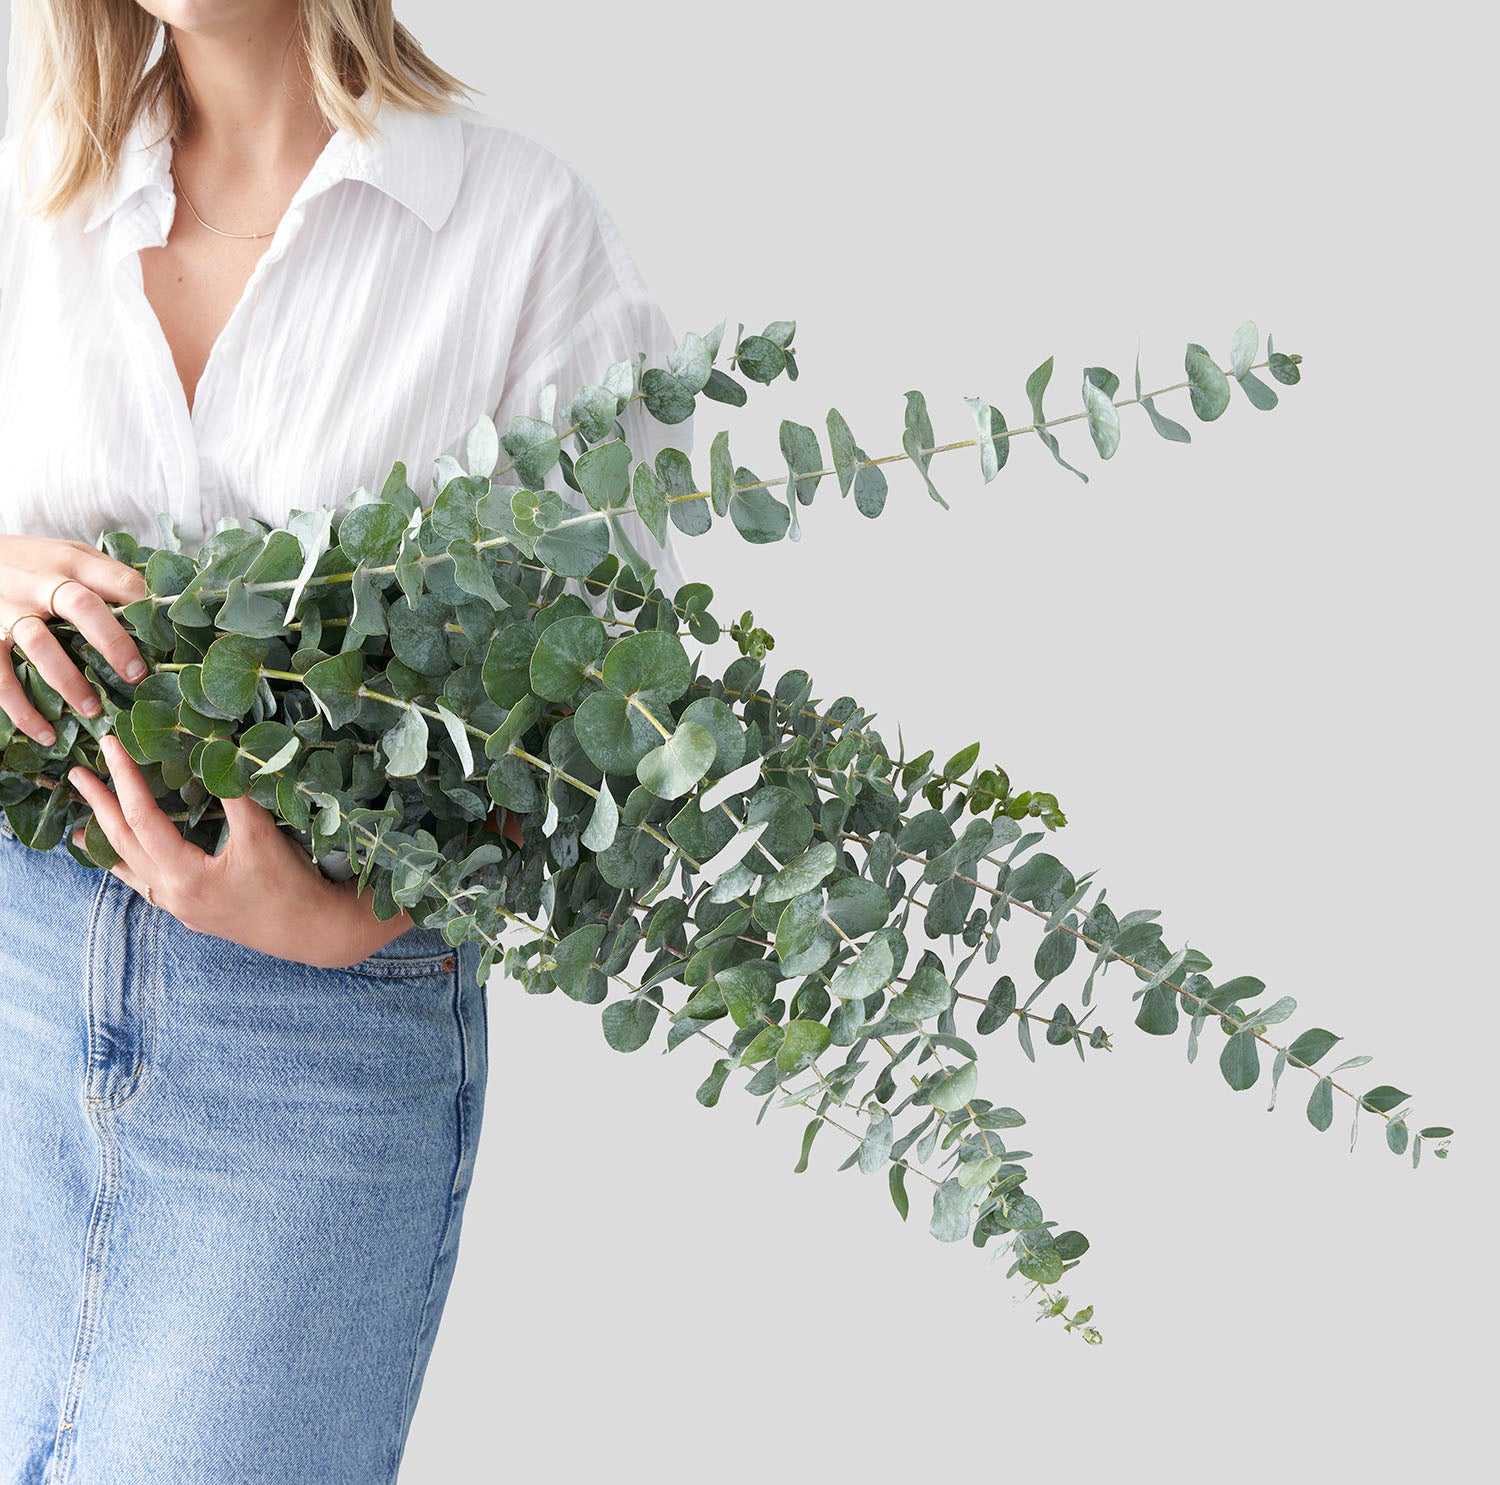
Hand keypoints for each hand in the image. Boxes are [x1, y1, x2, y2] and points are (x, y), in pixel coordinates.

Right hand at [0, 535, 151, 743]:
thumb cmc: (35, 561)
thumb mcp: (72, 554)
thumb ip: (106, 575)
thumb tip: (161, 605)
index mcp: (72, 563)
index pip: (117, 580)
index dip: (146, 606)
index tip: (169, 637)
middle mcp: (42, 584)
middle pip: (81, 607)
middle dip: (112, 642)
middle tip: (136, 675)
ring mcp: (11, 611)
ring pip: (38, 644)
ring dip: (67, 680)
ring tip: (94, 710)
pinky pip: (0, 676)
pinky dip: (21, 708)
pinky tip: (44, 733)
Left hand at [68, 734, 419, 969]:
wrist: (311, 932)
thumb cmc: (290, 883)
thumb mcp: (262, 833)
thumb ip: (234, 791)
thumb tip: (216, 747)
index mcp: (183, 874)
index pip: (142, 816)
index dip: (124, 778)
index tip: (110, 746)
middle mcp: (170, 893)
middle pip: (122, 842)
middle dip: (100, 804)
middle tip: (78, 773)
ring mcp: (177, 906)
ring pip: (128, 867)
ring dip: (105, 838)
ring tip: (79, 822)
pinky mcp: (190, 912)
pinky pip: (144, 884)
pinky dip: (126, 865)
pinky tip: (119, 860)